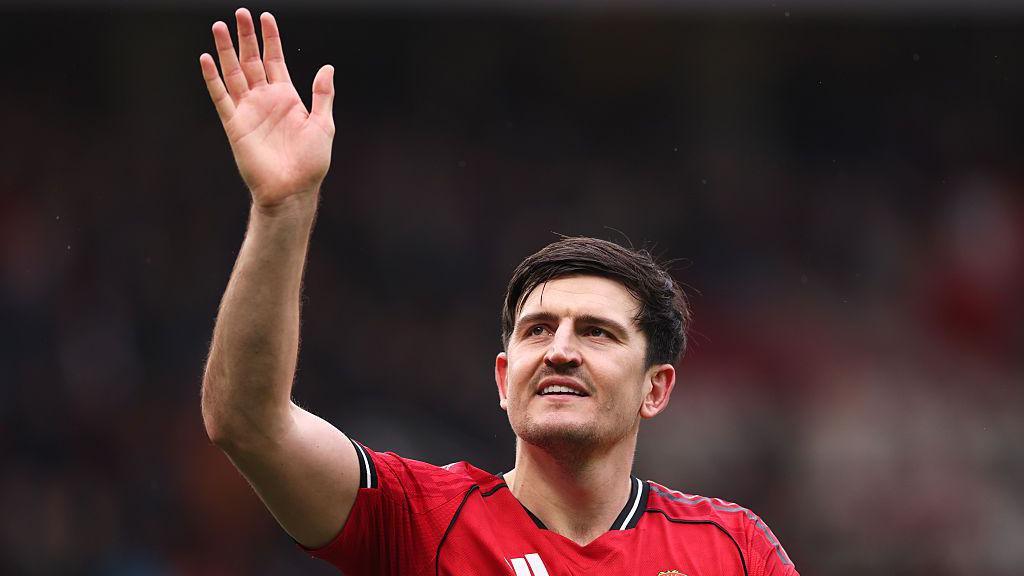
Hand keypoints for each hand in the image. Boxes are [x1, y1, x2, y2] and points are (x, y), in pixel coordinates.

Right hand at [200, 9, 333, 207]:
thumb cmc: (311, 163)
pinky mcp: (235, 125)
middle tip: (240, 13)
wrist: (293, 190)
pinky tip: (207, 59)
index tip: (266, 17)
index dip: (271, 39)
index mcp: (287, 98)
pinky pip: (221, 98)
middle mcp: (265, 100)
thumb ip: (322, 95)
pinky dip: (213, 78)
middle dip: (246, 37)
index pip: (276, 60)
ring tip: (220, 26)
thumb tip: (327, 68)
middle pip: (252, 61)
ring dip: (226, 51)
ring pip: (234, 73)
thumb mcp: (323, 124)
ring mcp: (249, 111)